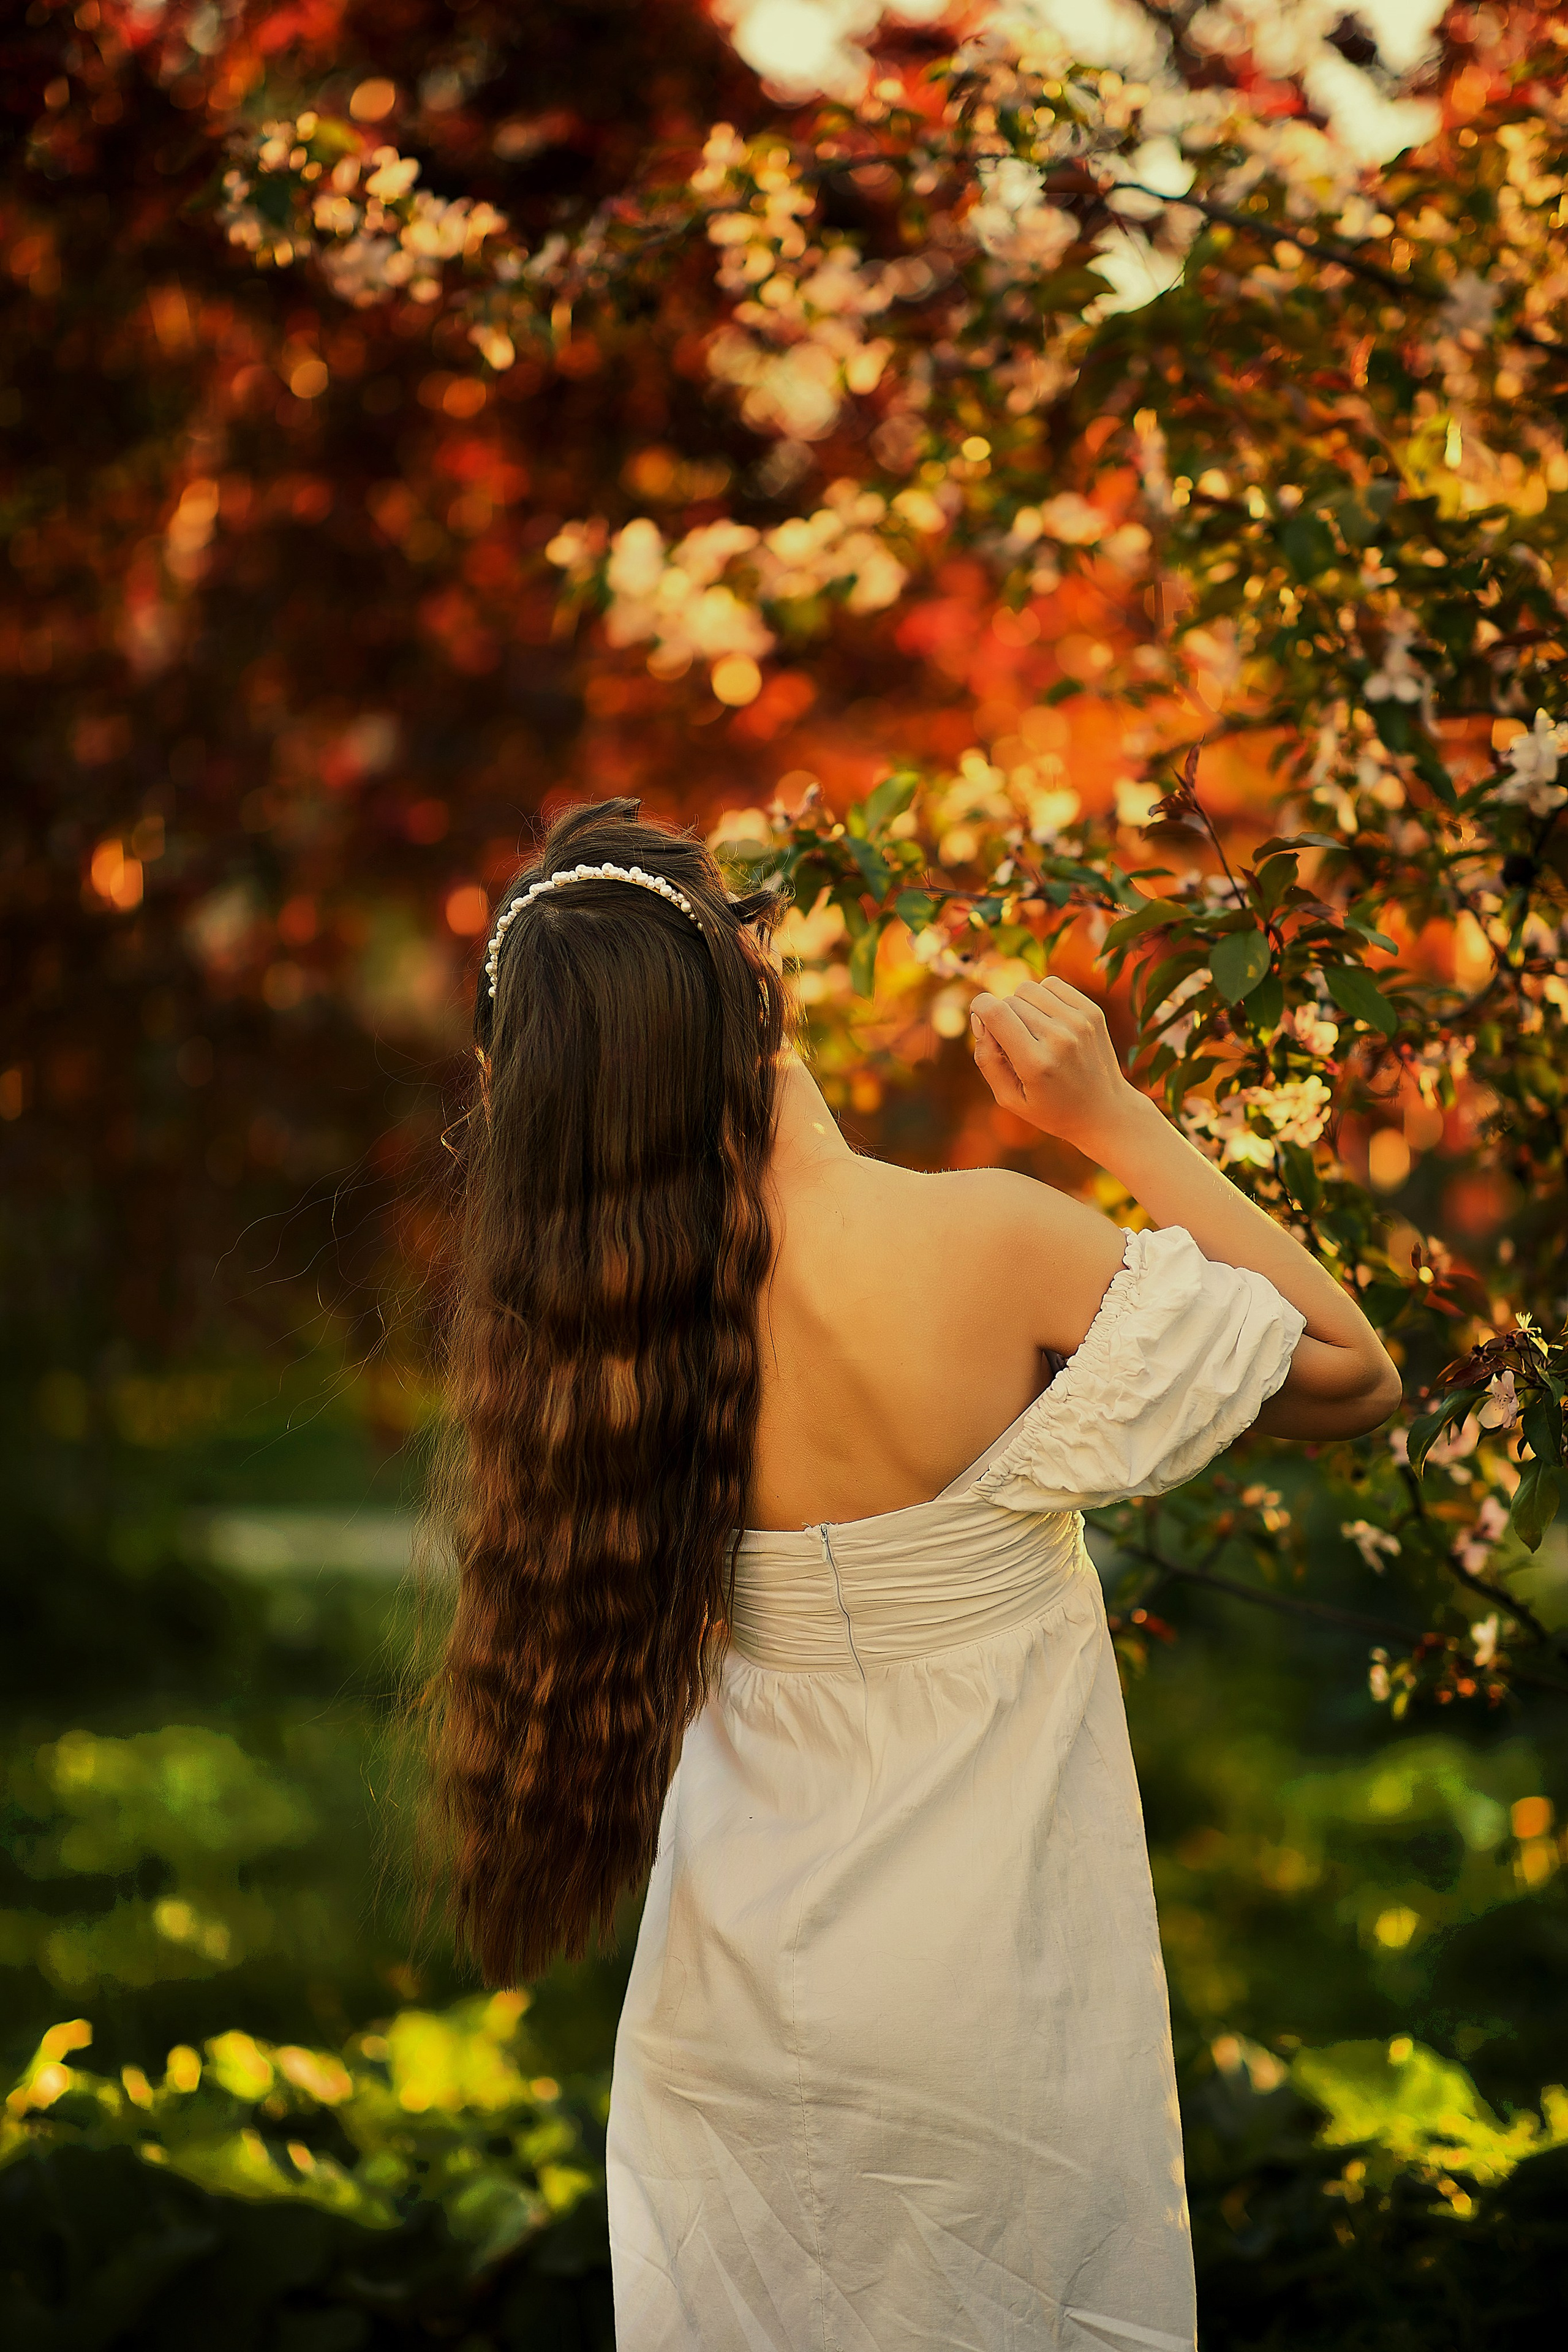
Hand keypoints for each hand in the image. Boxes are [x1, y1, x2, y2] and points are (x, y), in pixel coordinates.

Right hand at [970, 976, 1142, 1155]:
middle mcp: (1059, 1038)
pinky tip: (1048, 1020)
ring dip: (1021, 1005)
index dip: (979, 1008)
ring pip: (1028, 989)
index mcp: (1036, 1063)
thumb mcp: (1009, 1098)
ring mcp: (1079, 1022)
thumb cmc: (1049, 1108)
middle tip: (1014, 1045)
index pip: (995, 1012)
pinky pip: (1051, 984)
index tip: (980, 1020)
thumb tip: (979, 1017)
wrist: (1104, 1111)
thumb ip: (986, 1058)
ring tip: (1031, 1031)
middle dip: (1002, 1018)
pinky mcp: (1092, 1011)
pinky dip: (1042, 997)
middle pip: (1009, 1001)